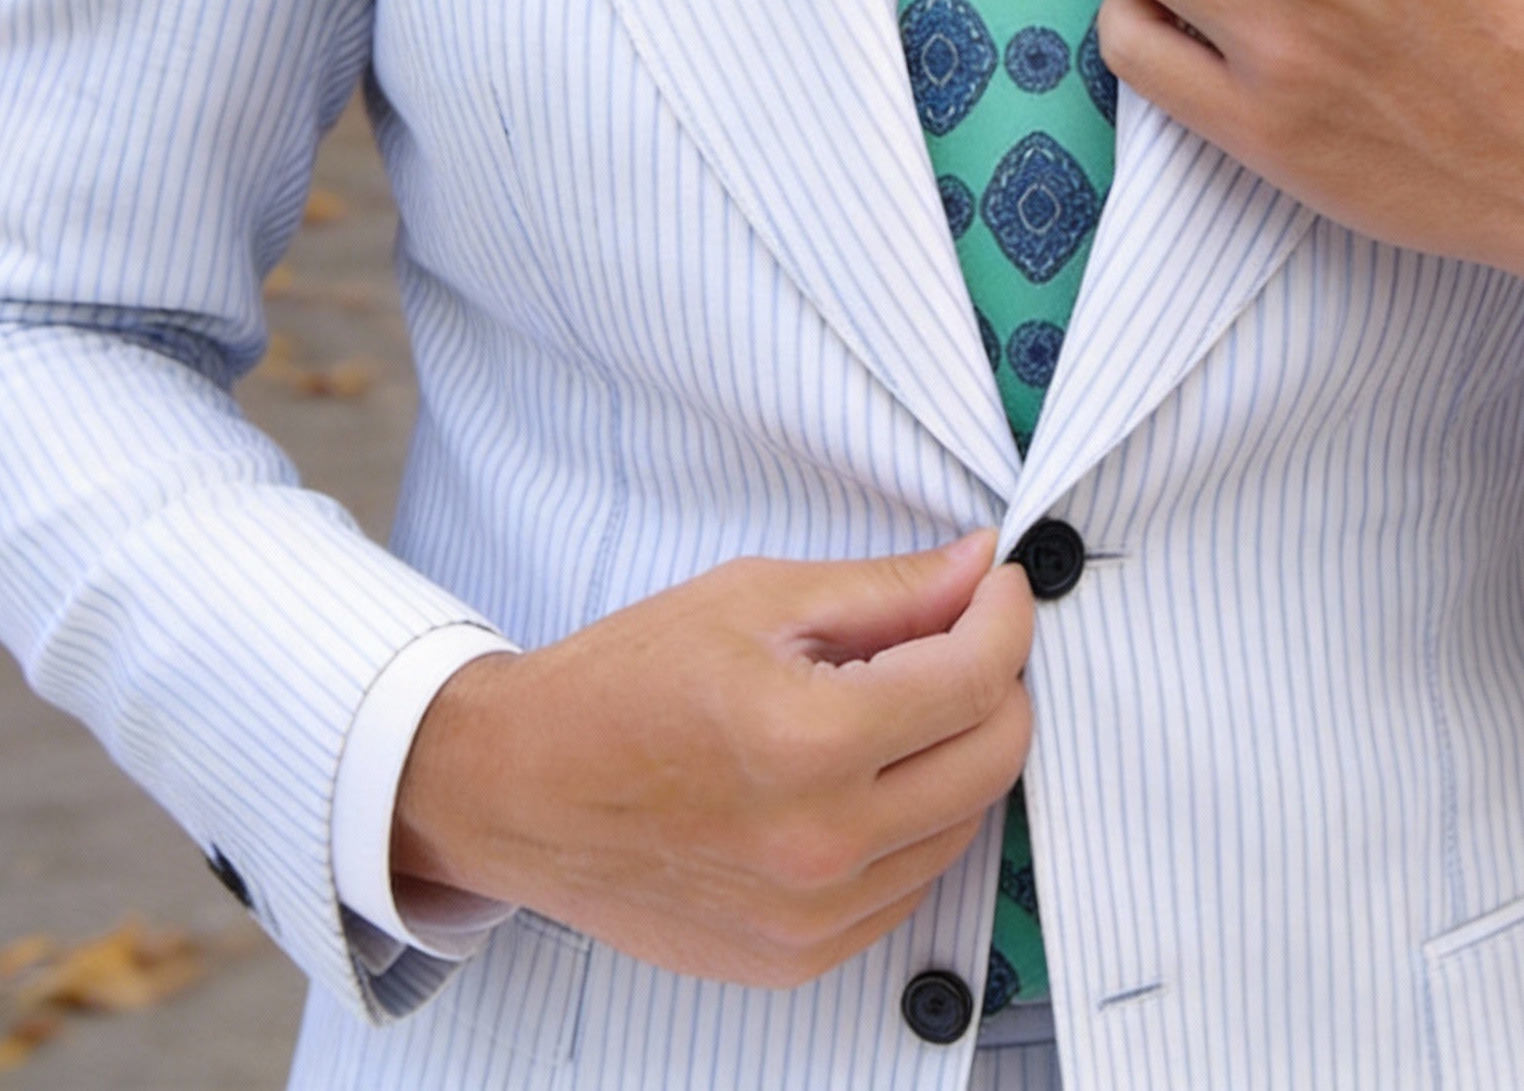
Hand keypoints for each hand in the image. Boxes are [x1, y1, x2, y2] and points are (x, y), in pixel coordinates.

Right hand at [390, 532, 1033, 987]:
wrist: (517, 788)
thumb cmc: (622, 681)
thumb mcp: (754, 598)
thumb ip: (885, 590)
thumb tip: (979, 567)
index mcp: (810, 740)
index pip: (977, 678)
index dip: (1006, 616)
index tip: (998, 586)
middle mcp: (822, 843)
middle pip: (995, 757)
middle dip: (999, 681)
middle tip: (962, 635)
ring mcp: (813, 917)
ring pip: (964, 824)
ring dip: (960, 752)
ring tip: (901, 702)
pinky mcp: (798, 957)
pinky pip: (910, 885)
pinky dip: (916, 822)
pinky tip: (867, 774)